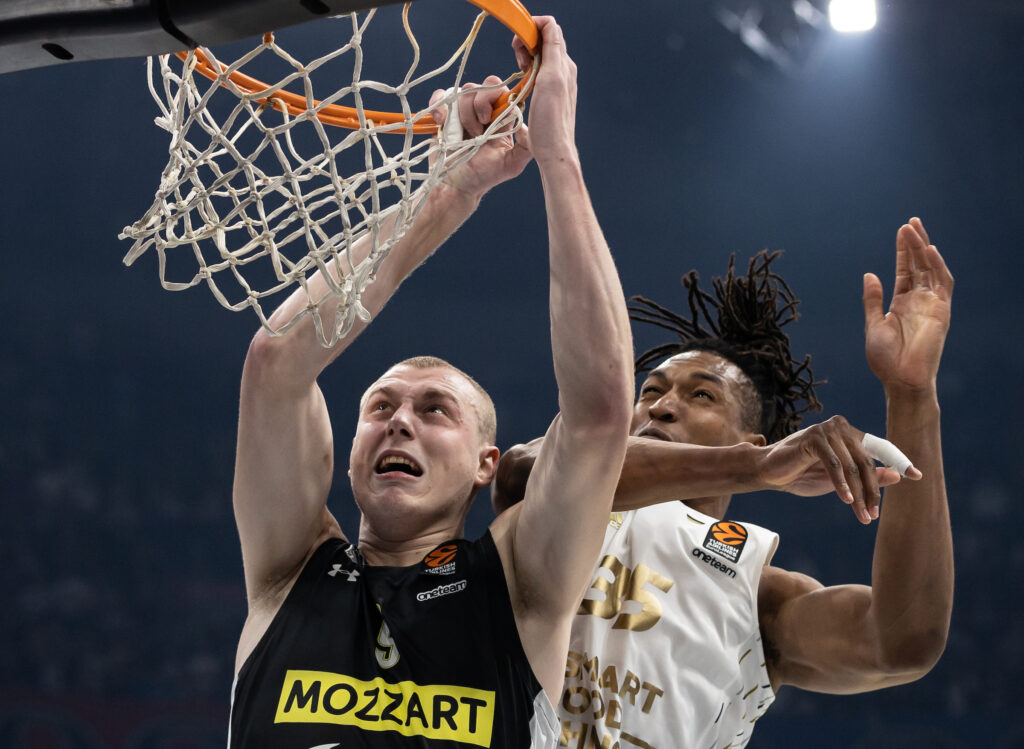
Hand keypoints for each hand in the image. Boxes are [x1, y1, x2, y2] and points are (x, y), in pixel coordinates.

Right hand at [429, 75, 532, 199]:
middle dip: (480, 105)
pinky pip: (440, 95)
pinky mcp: (443, 113)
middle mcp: (483, 109)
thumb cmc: (484, 175)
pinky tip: (441, 122)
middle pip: (483, 86)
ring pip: (464, 91)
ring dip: (464, 115)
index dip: (495, 98)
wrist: (457, 185)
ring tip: (465, 137)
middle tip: (478, 130)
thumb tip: (525, 124)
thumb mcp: (512, 164)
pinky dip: (439, 106)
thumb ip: (526, 146)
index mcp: (500, 117)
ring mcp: (462, 110)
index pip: (502, 90)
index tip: (489, 120)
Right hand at [512, 16, 578, 167]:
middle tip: (519, 61)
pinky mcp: (549, 93)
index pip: (550, 27)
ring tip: (521, 71)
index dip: (531, 28)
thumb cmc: (551, 120)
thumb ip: (552, 49)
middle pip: (543, 39)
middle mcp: (563, 69)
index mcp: (564, 63)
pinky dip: (527, 69)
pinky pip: (537, 70)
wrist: (553, 150)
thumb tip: (548, 24)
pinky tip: (523, 83)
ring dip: (525, 56)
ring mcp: (557, 81)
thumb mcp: (551, 79)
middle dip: (526, 42)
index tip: (519, 44)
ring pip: (539, 54)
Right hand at [756, 416, 921, 523]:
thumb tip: (897, 476)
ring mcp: (827, 430)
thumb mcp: (841, 481)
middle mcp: (841, 426)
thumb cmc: (803, 474)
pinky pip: (834, 464)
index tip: (917, 476)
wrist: (769, 471)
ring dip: (858, 494)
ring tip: (862, 515)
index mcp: (850, 433)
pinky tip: (845, 500)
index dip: (899, 461)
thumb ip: (867, 476)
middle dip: (872, 492)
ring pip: (852, 466)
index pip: (880, 447)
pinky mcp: (813, 438)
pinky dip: (840, 484)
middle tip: (873, 515)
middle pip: (866, 462)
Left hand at [863, 218, 952, 394]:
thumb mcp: (872, 324)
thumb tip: (869, 274)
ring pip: (931, 269)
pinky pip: (942, 284)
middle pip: (918, 266)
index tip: (901, 232)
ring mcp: (931, 304)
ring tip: (914, 229)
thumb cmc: (885, 358)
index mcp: (901, 304)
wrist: (900, 379)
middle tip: (909, 223)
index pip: (905, 271)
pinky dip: (937, 266)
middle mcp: (918, 301)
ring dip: (923, 249)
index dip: (903, 252)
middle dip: (914, 244)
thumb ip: (872, 300)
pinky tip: (928, 250)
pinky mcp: (941, 310)